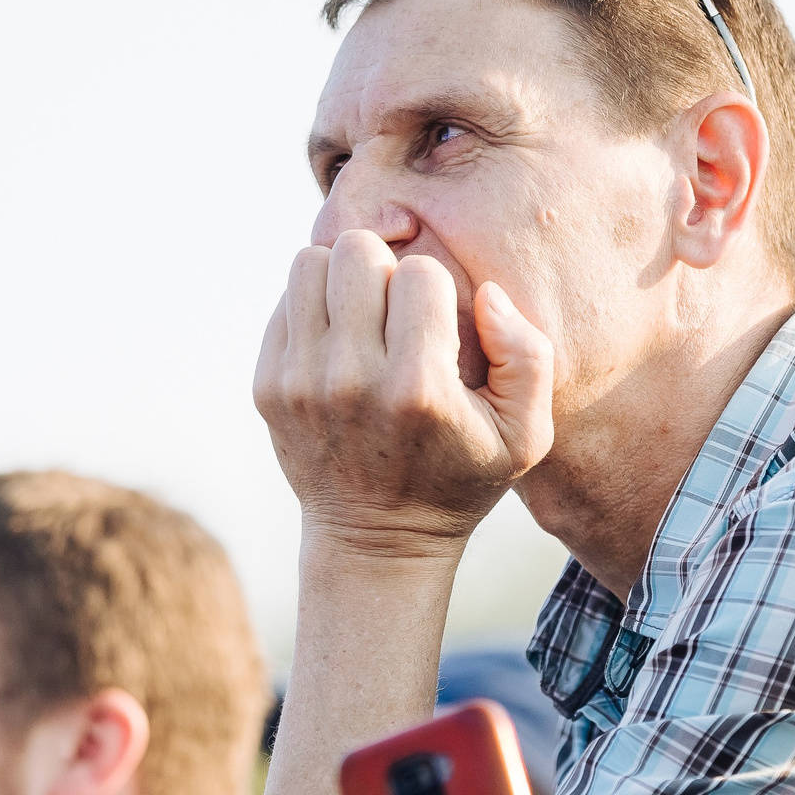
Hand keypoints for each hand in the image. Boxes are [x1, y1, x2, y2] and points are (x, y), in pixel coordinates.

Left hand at [253, 231, 553, 559]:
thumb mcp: (524, 435)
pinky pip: (285, 301)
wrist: (377, 542)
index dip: (438, 287)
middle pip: (357, 252)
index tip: (439, 323)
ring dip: (342, 277)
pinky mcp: (267, 387)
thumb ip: (527, 357)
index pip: (422, 272)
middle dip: (385, 268)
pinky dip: (314, 306)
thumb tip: (487, 293)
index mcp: (419, 389)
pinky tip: (340, 340)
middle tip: (397, 307)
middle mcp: (352, 381)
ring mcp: (301, 384)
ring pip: (311, 263)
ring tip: (366, 312)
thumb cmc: (460, 478)